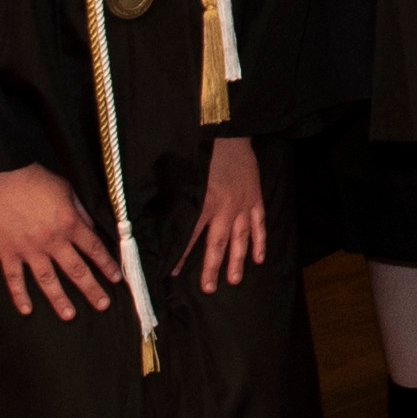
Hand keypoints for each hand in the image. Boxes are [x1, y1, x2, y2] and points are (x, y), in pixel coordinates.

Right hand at [0, 162, 117, 316]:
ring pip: (47, 280)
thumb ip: (80, 212)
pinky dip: (19, 295)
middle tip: (102, 304)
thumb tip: (91, 229)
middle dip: (91, 289)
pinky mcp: (8, 251)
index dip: (106, 264)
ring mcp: (29, 249)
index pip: (94, 249)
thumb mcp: (68, 191)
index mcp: (70, 224)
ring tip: (69, 315)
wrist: (4, 176)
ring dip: (59, 299)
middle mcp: (53, 241)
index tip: (116, 278)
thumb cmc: (37, 179)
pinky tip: (26, 309)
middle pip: (76, 270)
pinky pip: (14, 278)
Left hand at [180, 135, 266, 289]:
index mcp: (203, 201)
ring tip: (234, 280)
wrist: (226, 128)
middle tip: (209, 289)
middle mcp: (225, 207)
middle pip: (218, 244)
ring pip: (241, 238)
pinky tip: (259, 258)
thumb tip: (156, 216)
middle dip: (212, 268)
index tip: (173, 274)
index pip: (189, 236)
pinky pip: (260, 223)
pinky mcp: (255, 196)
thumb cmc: (200, 148)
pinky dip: (260, 241)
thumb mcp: (181, 172)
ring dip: (237, 260)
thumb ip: (173, 196)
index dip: (181, 257)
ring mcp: (243, 203)